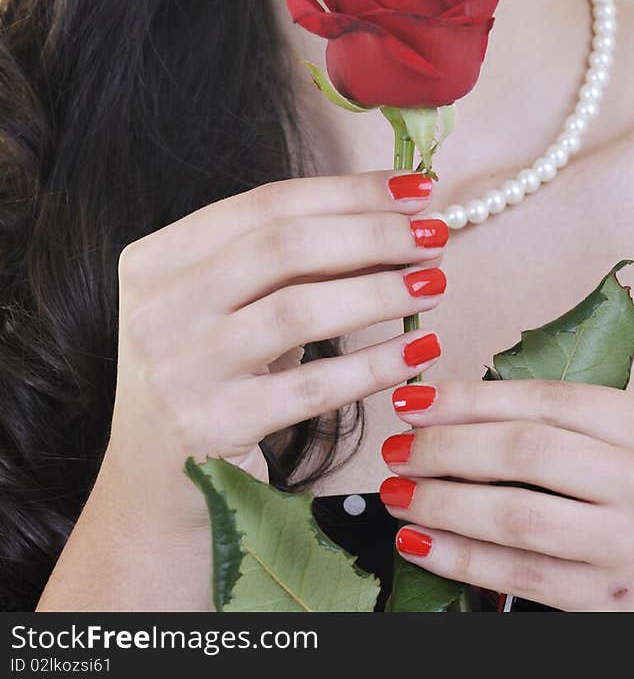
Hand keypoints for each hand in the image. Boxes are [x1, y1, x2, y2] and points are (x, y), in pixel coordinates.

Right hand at [104, 168, 448, 535]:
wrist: (153, 489)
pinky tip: (419, 349)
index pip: (265, 203)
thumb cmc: (207, 378)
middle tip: (434, 235)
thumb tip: (395, 219)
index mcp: (156, 259)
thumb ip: (290, 263)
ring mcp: (181, 370)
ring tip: (434, 284)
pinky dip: (374, 363)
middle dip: (372, 233)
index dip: (349, 191)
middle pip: (283, 246)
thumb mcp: (227, 308)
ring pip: (298, 310)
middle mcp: (159, 309)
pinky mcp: (214, 429)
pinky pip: (313, 387)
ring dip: (379, 291)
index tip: (415, 188)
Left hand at [379, 378, 633, 610]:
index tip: (418, 397)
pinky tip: (424, 542)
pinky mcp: (620, 605)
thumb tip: (470, 407)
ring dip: (443, 501)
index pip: (552, 399)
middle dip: (447, 446)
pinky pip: (524, 577)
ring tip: (396, 493)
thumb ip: (589, 424)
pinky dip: (464, 558)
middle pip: (529, 452)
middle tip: (396, 447)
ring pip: (518, 515)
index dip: (474, 396)